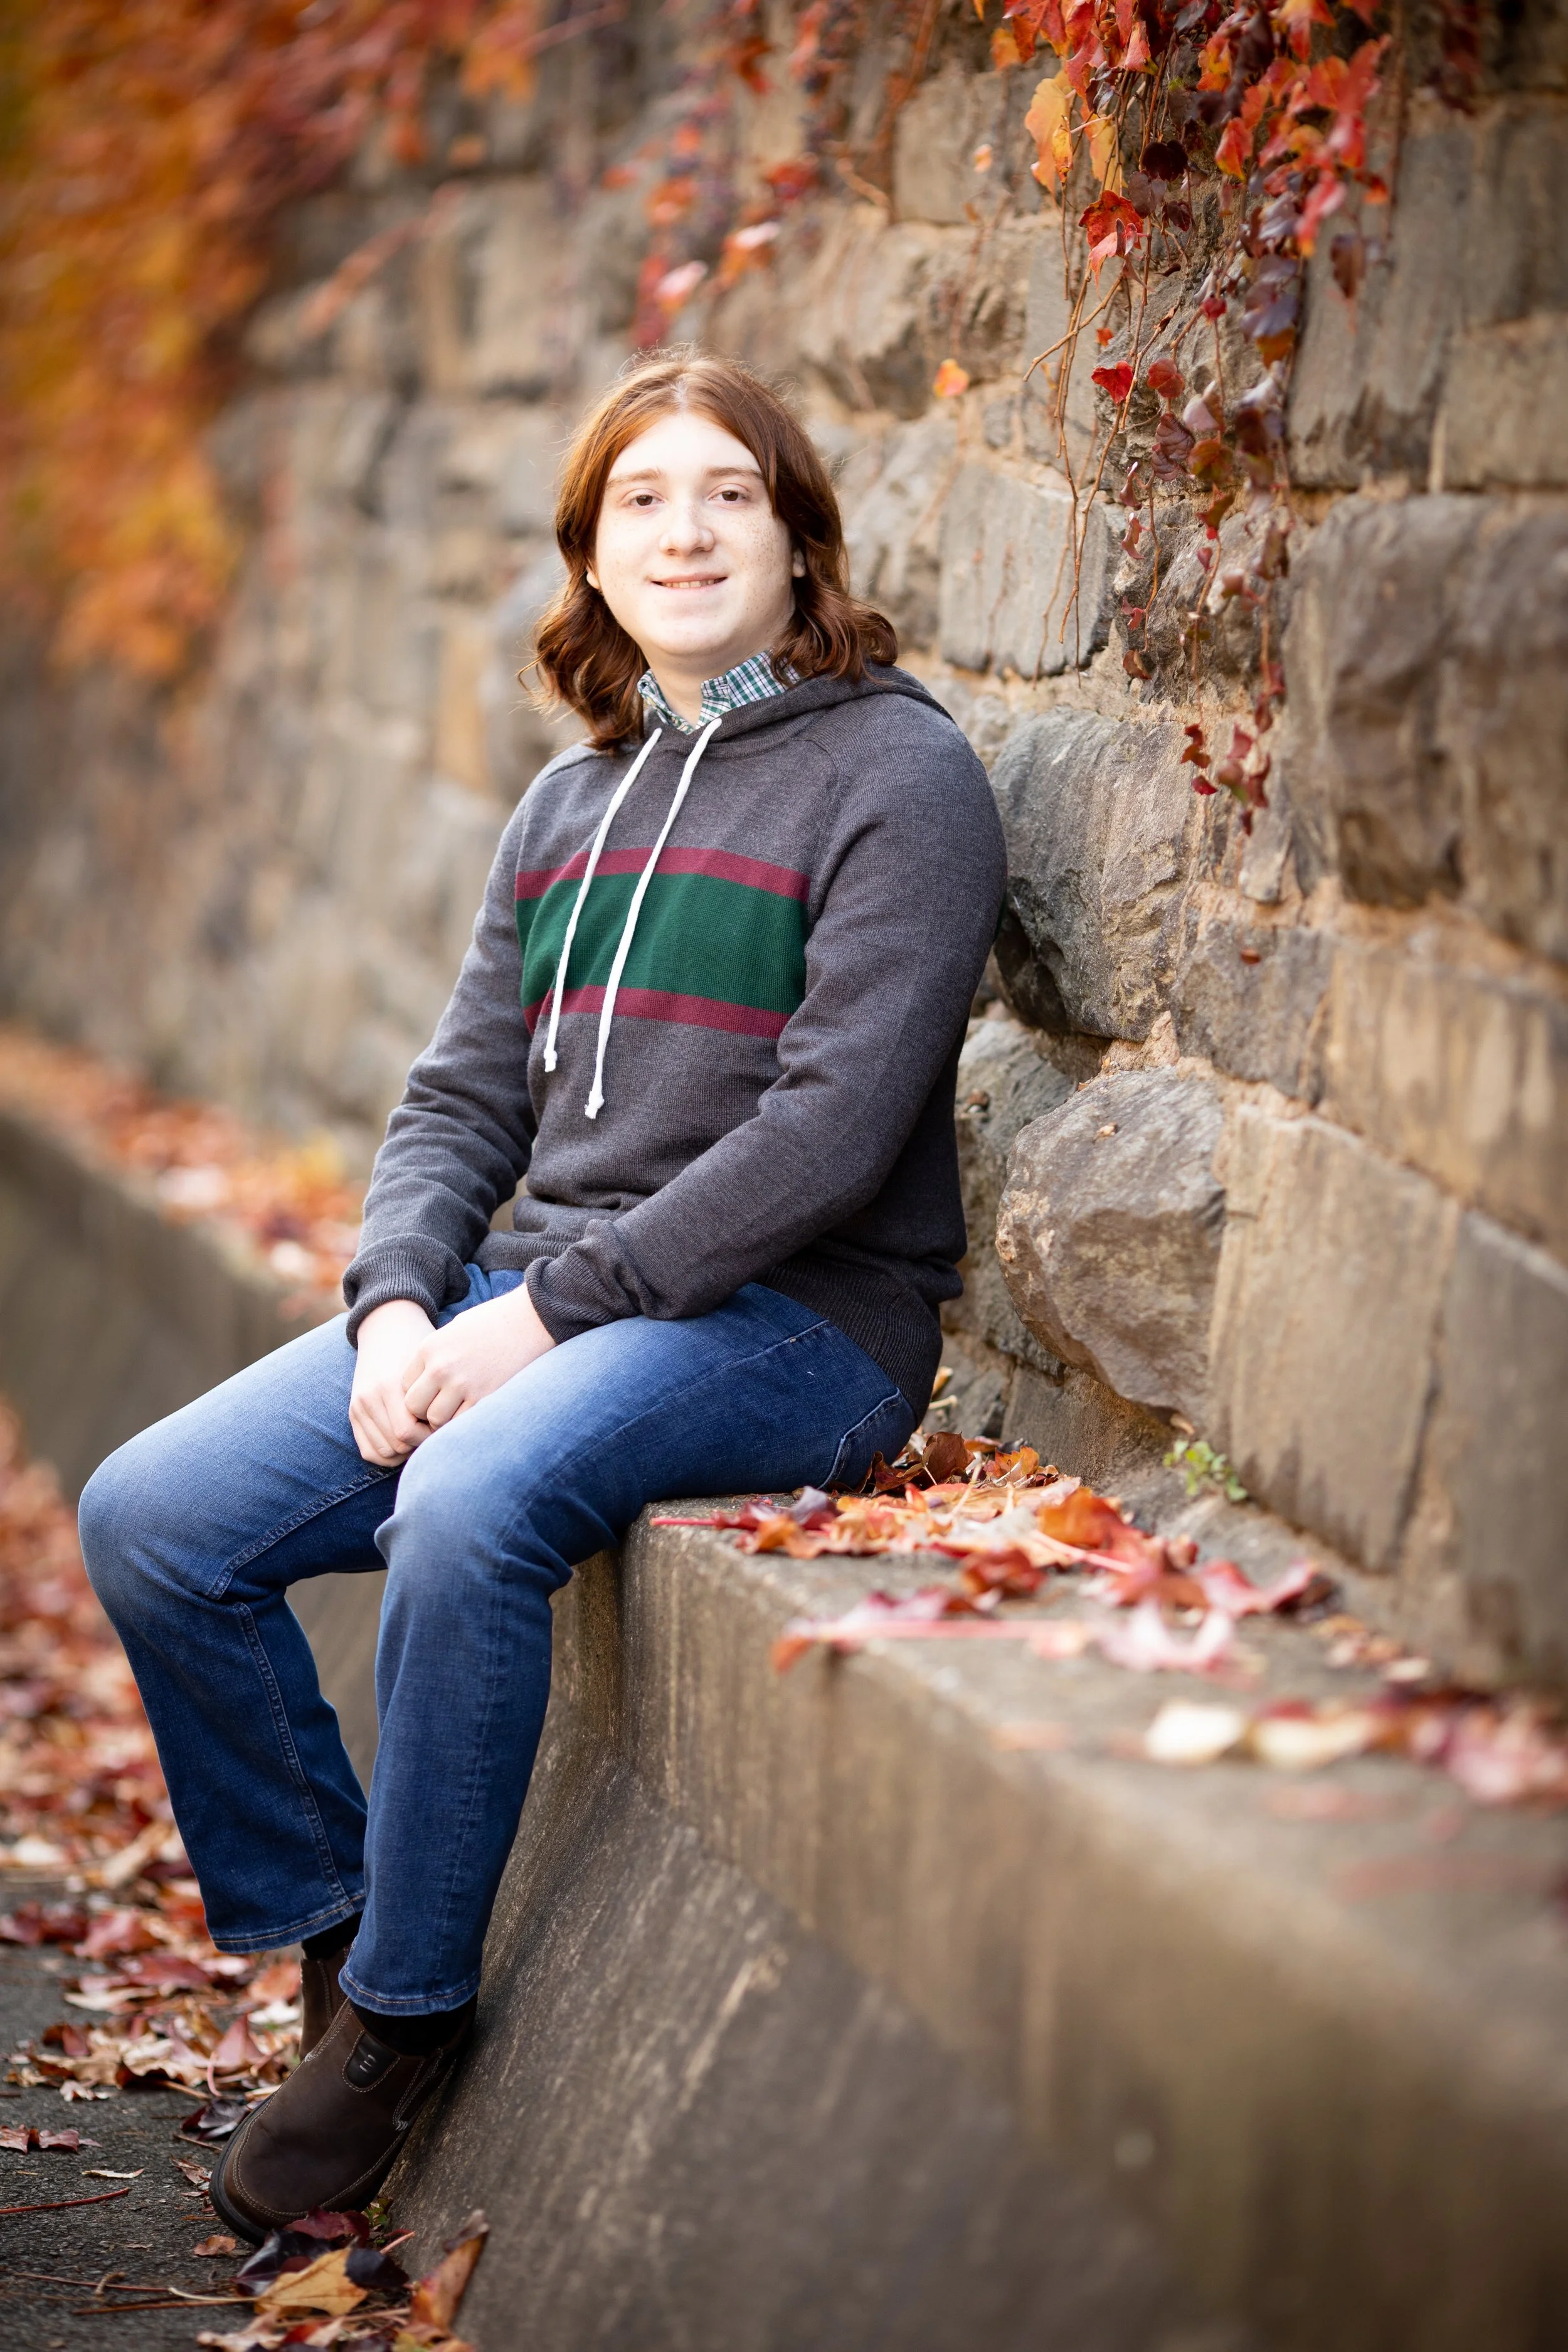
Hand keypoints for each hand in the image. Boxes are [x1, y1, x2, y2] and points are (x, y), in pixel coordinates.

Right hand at [350, 1300, 437, 1465]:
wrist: (386, 1327)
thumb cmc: (419, 1346)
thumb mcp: (432, 1364)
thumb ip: (442, 1394)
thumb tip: (458, 1431)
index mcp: (390, 1384)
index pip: (407, 1432)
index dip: (429, 1437)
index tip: (445, 1426)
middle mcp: (370, 1396)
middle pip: (396, 1444)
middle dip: (420, 1444)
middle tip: (436, 1432)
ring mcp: (359, 1405)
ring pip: (383, 1452)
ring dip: (405, 1452)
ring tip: (423, 1436)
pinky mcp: (354, 1412)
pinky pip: (369, 1451)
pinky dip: (388, 1455)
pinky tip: (407, 1443)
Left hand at [401, 1283, 556, 1429]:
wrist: (531, 1319)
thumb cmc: (493, 1323)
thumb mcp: (454, 1330)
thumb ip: (435, 1356)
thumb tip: (423, 1383)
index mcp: (429, 1348)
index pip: (404, 1384)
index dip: (417, 1391)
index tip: (433, 1390)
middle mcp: (441, 1368)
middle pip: (414, 1406)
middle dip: (424, 1411)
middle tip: (441, 1406)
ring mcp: (463, 1385)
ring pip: (436, 1420)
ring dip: (444, 1420)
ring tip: (458, 1409)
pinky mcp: (485, 1397)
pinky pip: (461, 1423)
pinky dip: (464, 1422)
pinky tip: (474, 1410)